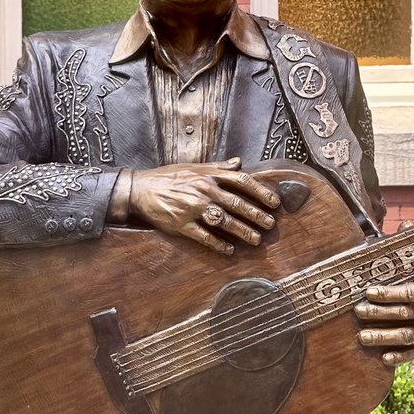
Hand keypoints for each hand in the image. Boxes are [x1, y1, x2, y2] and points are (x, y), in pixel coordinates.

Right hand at [112, 159, 280, 255]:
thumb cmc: (168, 177)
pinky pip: (204, 236)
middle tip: (270, 225)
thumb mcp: (193, 167)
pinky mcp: (181, 225)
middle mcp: (204, 190)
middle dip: (256, 215)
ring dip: (243, 232)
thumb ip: (218, 166)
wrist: (140, 189)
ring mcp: (193, 208)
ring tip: (256, 240)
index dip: (260, 192)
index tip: (274, 202)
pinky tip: (229, 250)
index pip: (241, 181)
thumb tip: (239, 162)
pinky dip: (218, 245)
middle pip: (237, 203)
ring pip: (224, 221)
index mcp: (208, 175)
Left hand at [354, 279, 413, 367]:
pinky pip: (411, 353)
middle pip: (405, 312)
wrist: (390, 317)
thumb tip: (349, 274)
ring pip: (407, 334)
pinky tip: (383, 358)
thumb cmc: (380, 296)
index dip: (389, 293)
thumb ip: (371, 280)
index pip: (410, 291)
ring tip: (362, 337)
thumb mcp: (379, 285)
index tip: (367, 293)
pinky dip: (398, 356)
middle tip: (358, 311)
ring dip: (384, 335)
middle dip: (379, 312)